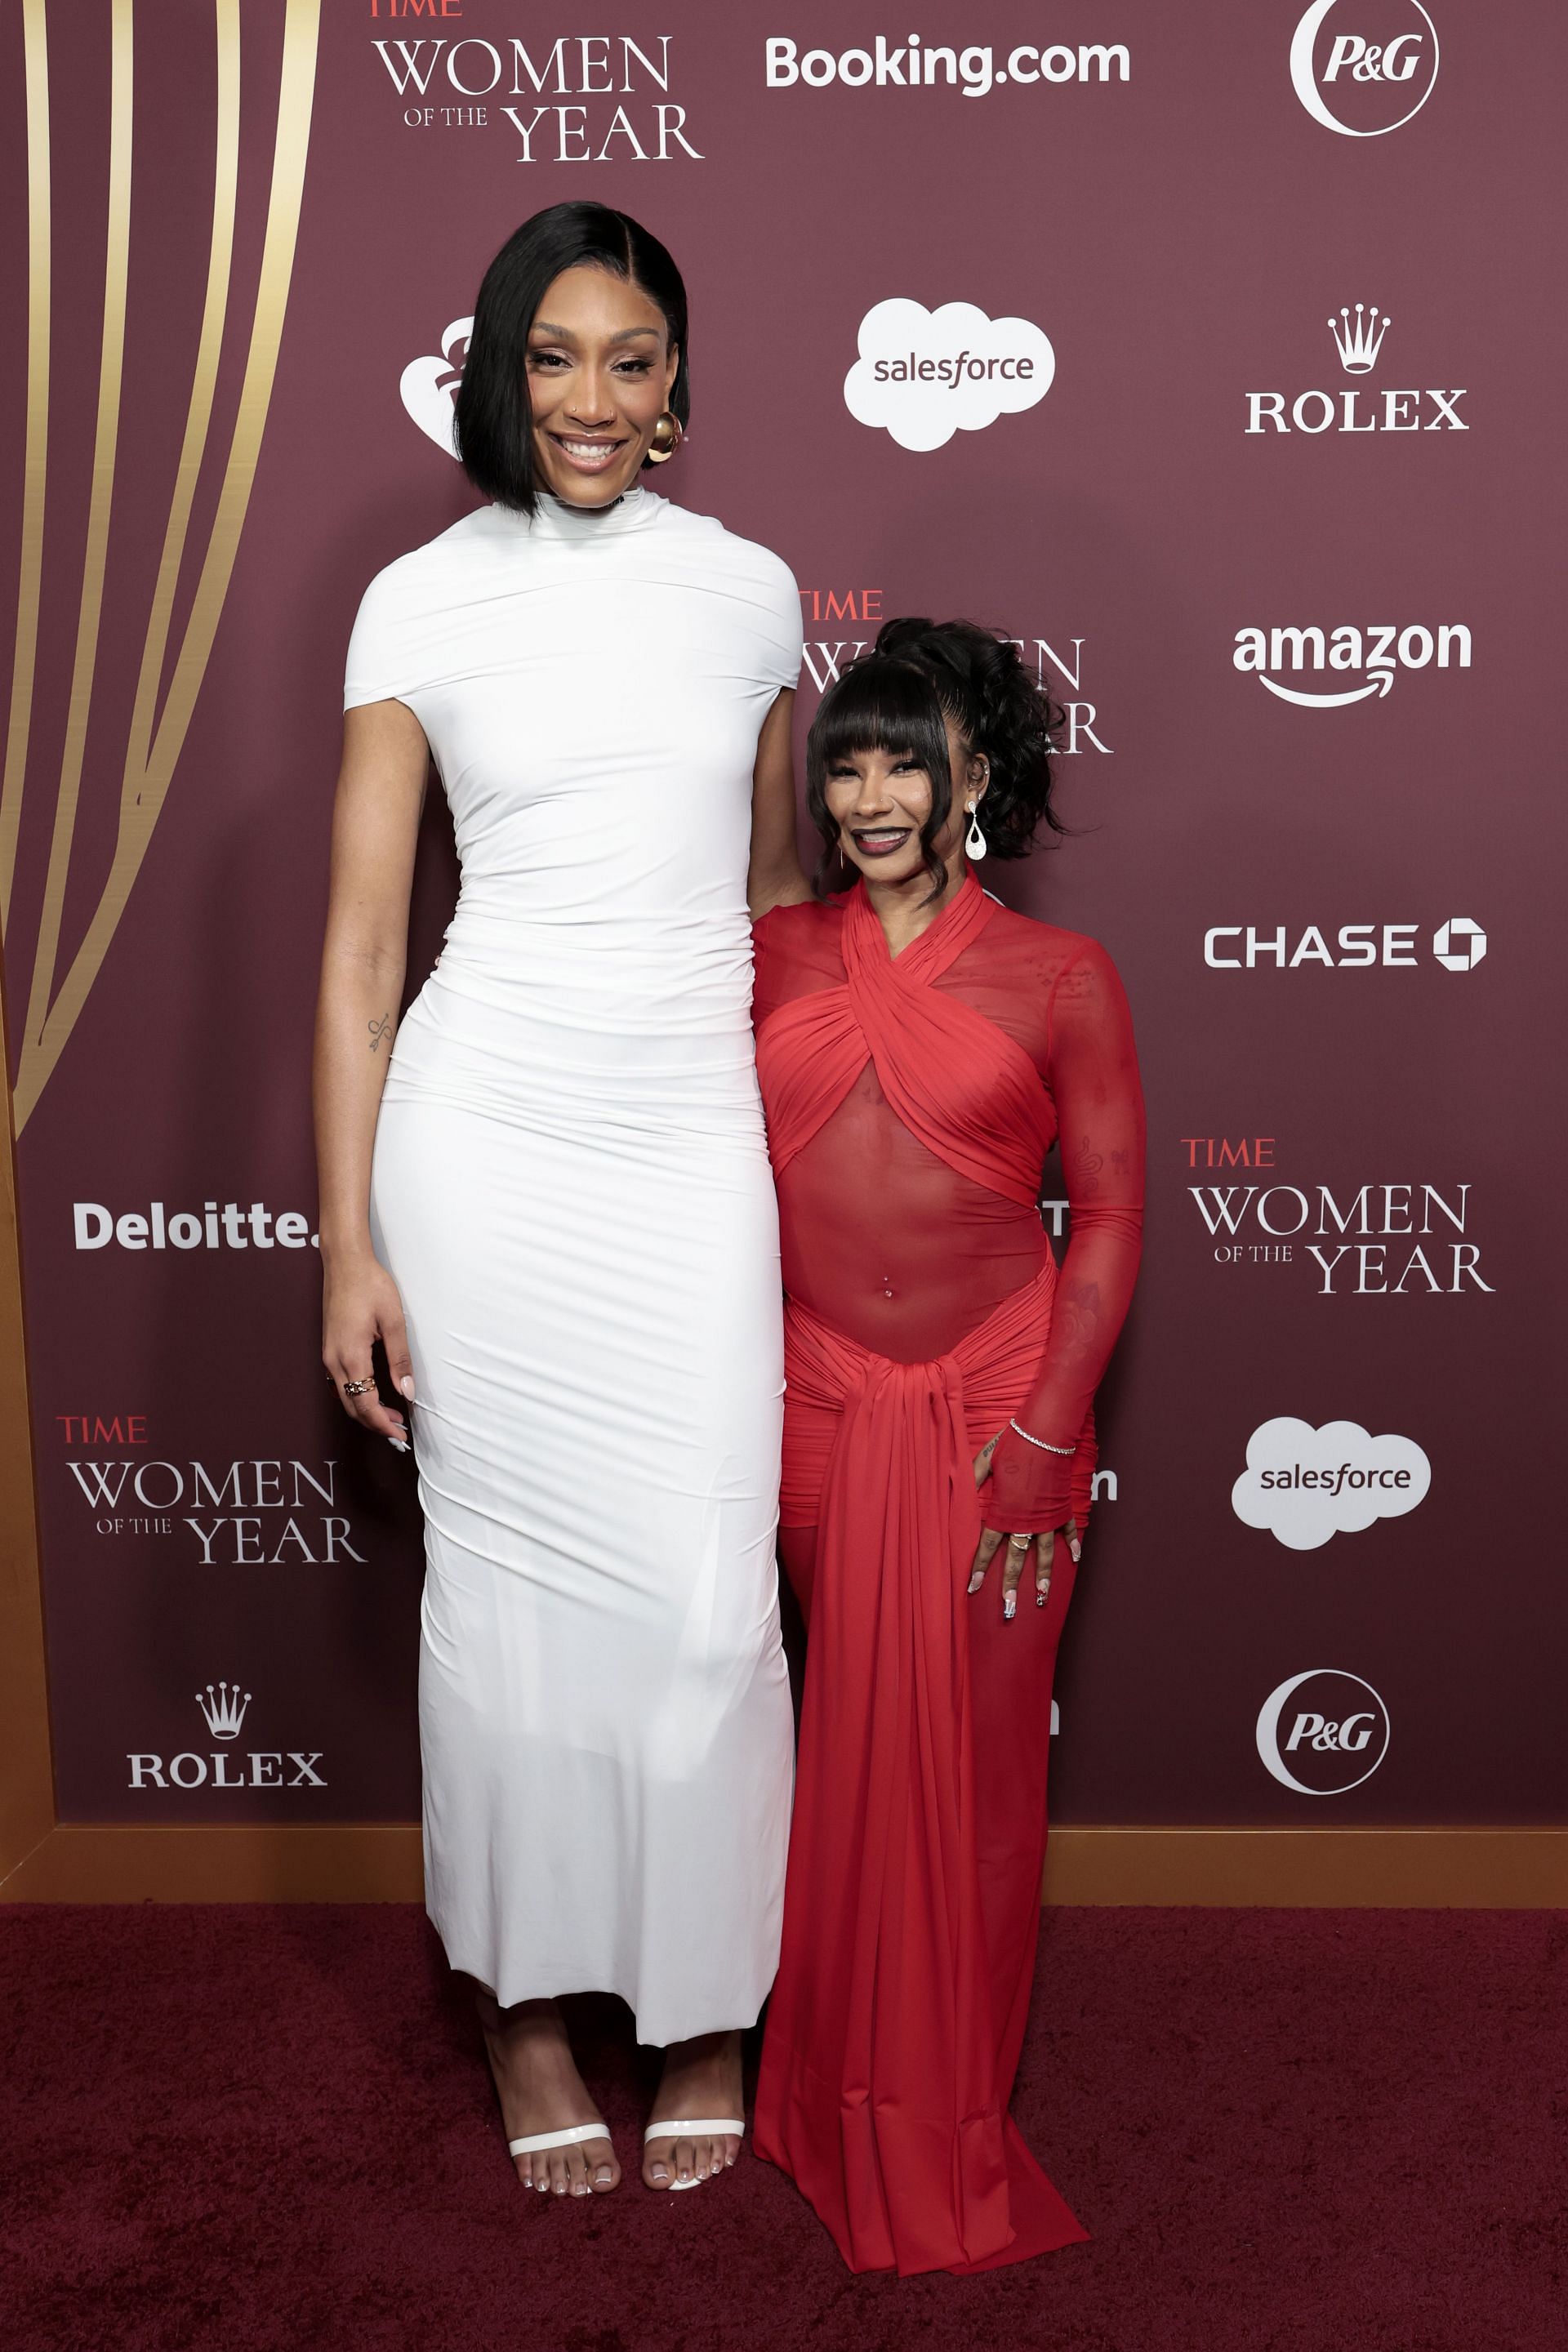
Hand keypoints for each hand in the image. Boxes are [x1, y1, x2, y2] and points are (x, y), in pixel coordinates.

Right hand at [322, 1250, 413, 1448]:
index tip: (400, 1435)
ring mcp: (329, 1355)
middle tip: (401, 1430)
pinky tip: (373, 1395)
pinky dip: (356, 1396)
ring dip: (366, 1411)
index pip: (365, 1404)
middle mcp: (334, 1360)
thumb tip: (406, 1392)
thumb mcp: (394, 1321)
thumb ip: (400, 1359)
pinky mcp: (330, 1349)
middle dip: (376, 1423)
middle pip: (352, 1407)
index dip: (383, 1424)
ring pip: (344, 1397)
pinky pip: (340, 1384)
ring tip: (393, 1415)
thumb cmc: (370, 1286)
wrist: (345, 1263)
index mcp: (351, 1355)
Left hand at [969, 1433, 1079, 1620]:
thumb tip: (957, 1493)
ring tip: (1040, 1597)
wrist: (1046, 1435)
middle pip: (1016, 1559)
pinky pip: (1068, 1532)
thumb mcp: (984, 1462)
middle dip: (1010, 1586)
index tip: (972, 1588)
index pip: (988, 1547)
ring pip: (1044, 1553)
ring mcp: (1047, 1517)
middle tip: (1008, 1609)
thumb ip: (971, 1481)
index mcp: (1004, 1512)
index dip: (979, 1568)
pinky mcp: (1062, 1508)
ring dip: (1042, 1577)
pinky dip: (1072, 1546)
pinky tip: (1074, 1561)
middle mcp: (1026, 1520)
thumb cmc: (1013, 1446)